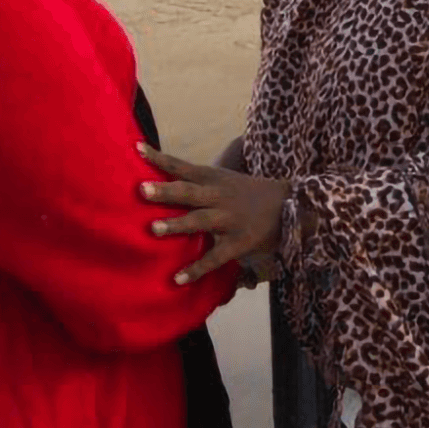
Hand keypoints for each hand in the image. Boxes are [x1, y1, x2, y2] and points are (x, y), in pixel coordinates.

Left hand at [139, 143, 289, 285]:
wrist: (291, 205)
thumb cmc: (249, 193)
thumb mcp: (225, 180)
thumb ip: (198, 183)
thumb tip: (164, 183)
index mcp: (214, 179)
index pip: (182, 166)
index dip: (160, 159)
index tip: (137, 149)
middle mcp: (219, 196)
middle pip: (189, 192)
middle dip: (166, 191)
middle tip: (142, 189)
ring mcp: (229, 220)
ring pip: (200, 221)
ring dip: (177, 224)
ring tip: (154, 229)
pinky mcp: (239, 243)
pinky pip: (215, 257)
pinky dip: (197, 268)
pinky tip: (178, 278)